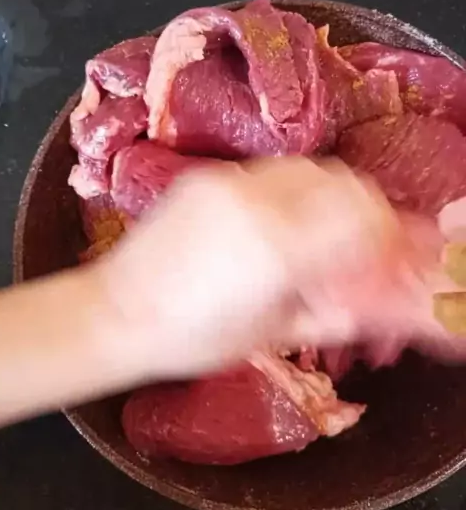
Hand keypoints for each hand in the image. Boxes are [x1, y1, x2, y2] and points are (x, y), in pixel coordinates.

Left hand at [92, 156, 427, 382]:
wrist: (115, 313)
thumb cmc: (193, 340)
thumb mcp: (273, 334)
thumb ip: (335, 311)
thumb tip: (382, 304)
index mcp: (278, 246)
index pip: (363, 216)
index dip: (390, 235)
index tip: (393, 257)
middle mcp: (257, 200)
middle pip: (343, 182)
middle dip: (368, 211)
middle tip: (368, 245)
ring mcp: (230, 182)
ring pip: (309, 169)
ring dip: (333, 195)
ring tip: (329, 234)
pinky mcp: (209, 178)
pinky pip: (272, 171)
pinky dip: (297, 191)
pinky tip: (289, 223)